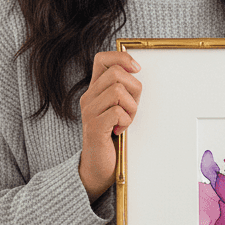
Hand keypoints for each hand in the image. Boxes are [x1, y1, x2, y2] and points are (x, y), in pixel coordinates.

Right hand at [78, 51, 141, 200]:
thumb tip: (136, 69)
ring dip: (132, 107)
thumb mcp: (118, 107)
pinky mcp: (94, 127)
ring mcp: (89, 112)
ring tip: (126, 121)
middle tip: (132, 107)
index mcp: (95, 90)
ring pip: (119, 91)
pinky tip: (120, 130)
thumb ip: (123, 89)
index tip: (136, 70)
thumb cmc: (112, 136)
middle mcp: (88, 98)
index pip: (102, 58)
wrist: (98, 167)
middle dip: (134, 88)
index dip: (122, 58)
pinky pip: (118, 112)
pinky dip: (126, 121)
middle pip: (116, 73)